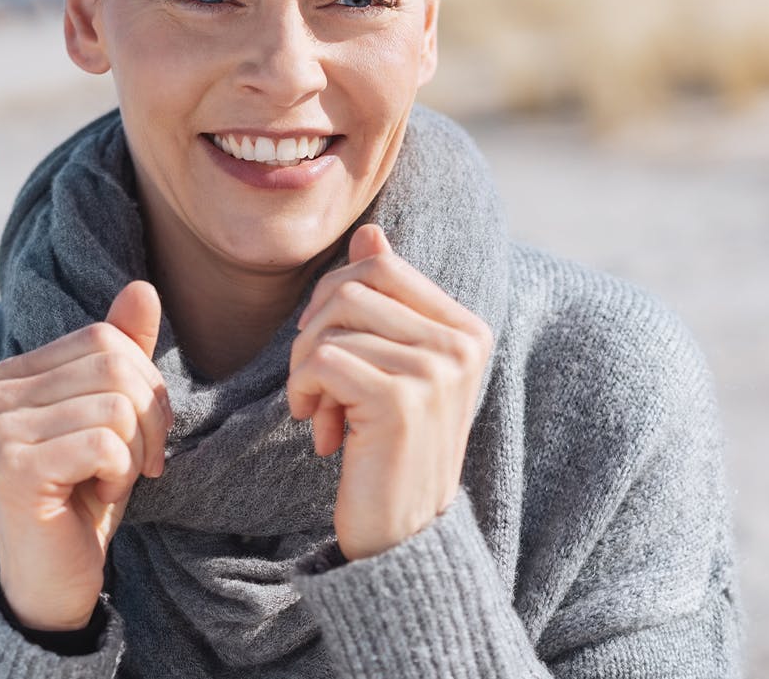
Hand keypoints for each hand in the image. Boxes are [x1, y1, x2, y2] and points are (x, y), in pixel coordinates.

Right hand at [0, 280, 171, 630]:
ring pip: (116, 405)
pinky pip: (105, 444)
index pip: (105, 337)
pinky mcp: (15, 467)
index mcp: (16, 373)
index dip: (146, 382)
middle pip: (115, 365)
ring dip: (136, 452)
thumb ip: (123, 352)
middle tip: (142, 462)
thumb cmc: (87, 492)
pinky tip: (99, 497)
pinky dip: (121, 473)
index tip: (147, 433)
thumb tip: (142, 287)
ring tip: (114, 480)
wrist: (56, 579)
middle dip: (149, 417)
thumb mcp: (114, 416)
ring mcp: (0, 429)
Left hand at [287, 225, 491, 560]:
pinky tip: (319, 433)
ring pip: (329, 326)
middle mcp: (459, 344)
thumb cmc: (389, 446)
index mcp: (466, 329)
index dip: (333, 299)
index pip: (380, 268)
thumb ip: (385, 300)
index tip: (325, 345)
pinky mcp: (401, 400)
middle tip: (313, 382)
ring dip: (303, 371)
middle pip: (349, 289)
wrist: (401, 535)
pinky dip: (303, 394)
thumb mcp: (390, 367)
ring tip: (318, 411)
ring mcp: (435, 371)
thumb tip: (370, 232)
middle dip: (311, 333)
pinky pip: (322, 362)